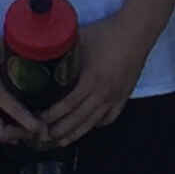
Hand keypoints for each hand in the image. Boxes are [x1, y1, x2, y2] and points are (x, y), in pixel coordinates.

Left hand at [36, 12, 155, 149]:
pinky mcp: (124, 96)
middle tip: (43, 137)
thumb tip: (38, 52)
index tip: (37, 120)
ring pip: (93, 122)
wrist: (137, 32)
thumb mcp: (79, 38)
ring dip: (76, 133)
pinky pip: (110, 117)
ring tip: (61, 141)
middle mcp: (103, 93)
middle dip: (59, 130)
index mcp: (91, 79)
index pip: (67, 105)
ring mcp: (115, 97)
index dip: (52, 115)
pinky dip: (97, 124)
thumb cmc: (107, 33)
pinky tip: (88, 127)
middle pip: (78, 119)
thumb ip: (60, 48)